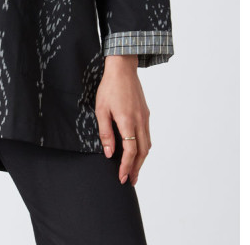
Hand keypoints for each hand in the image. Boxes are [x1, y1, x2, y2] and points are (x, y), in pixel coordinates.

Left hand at [95, 55, 151, 185]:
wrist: (123, 68)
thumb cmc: (109, 87)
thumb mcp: (101, 109)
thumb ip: (105, 132)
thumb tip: (109, 153)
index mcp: (128, 121)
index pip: (131, 151)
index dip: (127, 166)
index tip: (122, 178)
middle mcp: (140, 121)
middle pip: (142, 152)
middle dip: (137, 168)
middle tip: (131, 181)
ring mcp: (145, 117)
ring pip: (147, 144)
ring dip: (142, 160)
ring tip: (134, 170)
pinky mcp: (146, 113)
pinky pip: (147, 135)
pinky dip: (144, 148)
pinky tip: (137, 151)